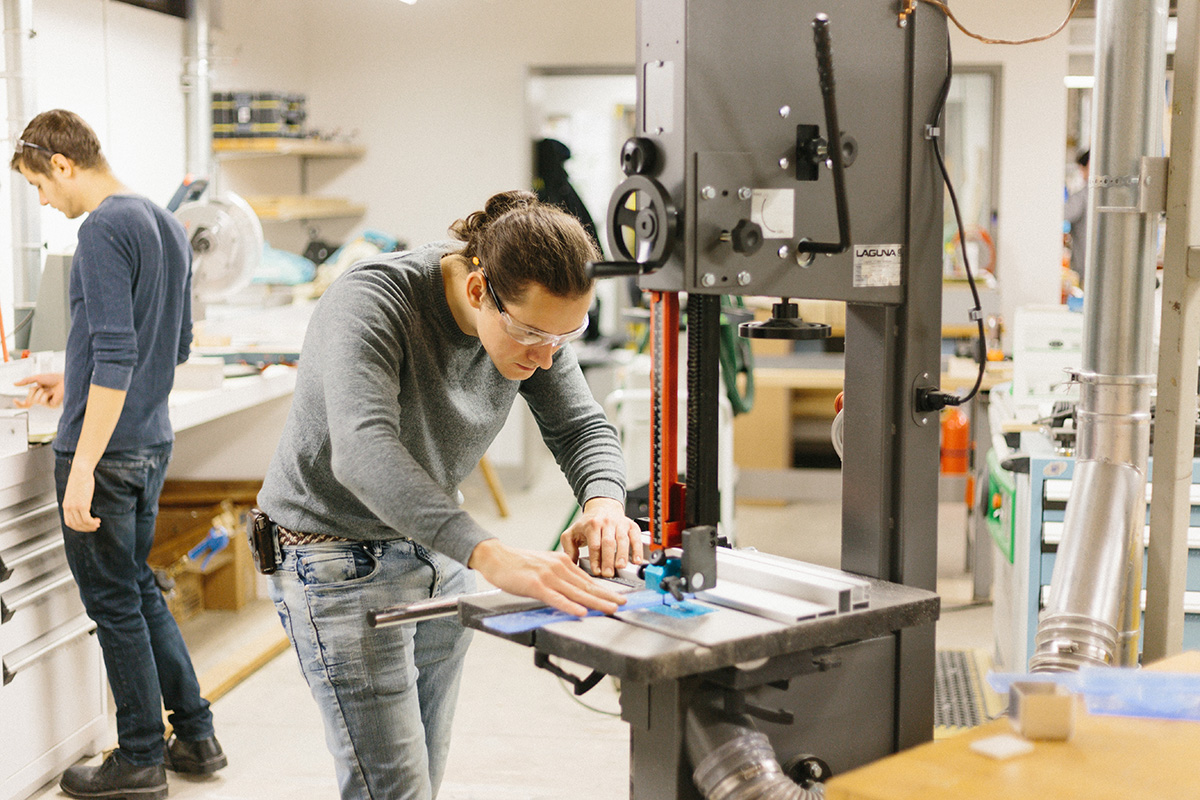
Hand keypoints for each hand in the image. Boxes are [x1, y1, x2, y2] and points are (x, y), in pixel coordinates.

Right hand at [14, 373, 64, 407]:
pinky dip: (45, 395)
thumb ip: (26, 381)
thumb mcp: (37, 378)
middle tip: (42, 387)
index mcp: (38, 395)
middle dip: (33, 391)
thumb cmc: (53, 378)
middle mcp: (42, 400)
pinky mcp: (52, 406)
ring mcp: (47, 404)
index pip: (27, 403)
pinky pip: (42, 401)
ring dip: (41, 392)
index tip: (14, 400)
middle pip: (29, 400)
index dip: (20, 404)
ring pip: (35, 400)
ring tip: (49, 389)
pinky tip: (52, 393)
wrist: (64, 380)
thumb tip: (14, 384)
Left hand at [62, 461, 100, 531]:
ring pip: (82, 523)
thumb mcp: (74, 493)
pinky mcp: (82, 505)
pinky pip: (87, 519)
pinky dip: (92, 522)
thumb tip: (82, 507)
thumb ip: (75, 501)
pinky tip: (97, 520)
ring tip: (97, 524)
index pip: (69, 523)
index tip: (86, 526)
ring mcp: (74, 507)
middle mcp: (68, 508)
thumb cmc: (79, 479)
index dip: (78, 528)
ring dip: (90, 526)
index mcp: (65, 505)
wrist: (80, 472)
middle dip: (85, 529)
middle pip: (76, 525)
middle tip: (94, 527)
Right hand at [468, 538, 625, 616]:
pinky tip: (580, 611)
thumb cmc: (518, 564)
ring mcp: (548, 576)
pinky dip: (569, 605)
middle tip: (623, 604)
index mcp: (563, 562)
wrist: (496, 557)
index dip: (605, 590)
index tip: (618, 597)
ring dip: (595, 602)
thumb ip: (560, 576)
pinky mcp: (535, 585)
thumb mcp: (545, 566)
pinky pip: (556, 597)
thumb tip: (575, 591)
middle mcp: (559, 567)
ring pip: (576, 592)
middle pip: (587, 586)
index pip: (588, 580)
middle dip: (607, 596)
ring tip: (609, 609)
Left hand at [560, 497, 643, 577]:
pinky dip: (637, 549)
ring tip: (621, 567)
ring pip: (622, 540)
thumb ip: (568, 549)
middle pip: (608, 543)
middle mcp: (606, 523)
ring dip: (622, 555)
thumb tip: (570, 564)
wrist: (602, 507)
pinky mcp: (631, 526)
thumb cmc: (587, 524)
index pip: (594, 544)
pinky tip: (636, 560)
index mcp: (592, 525)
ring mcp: (620, 524)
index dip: (596, 559)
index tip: (596, 571)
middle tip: (608, 573)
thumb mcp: (572, 533)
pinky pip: (636, 537)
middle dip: (608, 560)